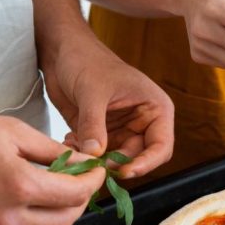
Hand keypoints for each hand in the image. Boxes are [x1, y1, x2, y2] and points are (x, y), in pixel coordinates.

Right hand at [0, 108, 103, 224]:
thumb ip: (54, 152)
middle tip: (78, 184)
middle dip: (78, 203)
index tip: (95, 173)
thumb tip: (83, 163)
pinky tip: (19, 205)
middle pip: (64, 222)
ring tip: (50, 193)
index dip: (92, 183)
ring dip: (53, 217)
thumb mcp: (12, 132)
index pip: (75, 195)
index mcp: (18, 186)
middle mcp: (4, 219)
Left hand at [43, 28, 174, 178]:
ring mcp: (121, 129)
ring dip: (97, 161)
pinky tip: (69, 143)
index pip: (161, 146)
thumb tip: (93, 155)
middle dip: (116, 164)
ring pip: (116, 160)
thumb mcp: (92, 92)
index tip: (125, 172)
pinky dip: (84, 155)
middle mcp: (142, 122)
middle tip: (93, 164)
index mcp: (155, 109)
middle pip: (138, 157)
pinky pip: (98, 154)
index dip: (147, 163)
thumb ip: (93, 125)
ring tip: (75, 150)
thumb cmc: (87, 60)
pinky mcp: (101, 133)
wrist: (63, 51)